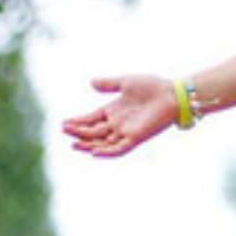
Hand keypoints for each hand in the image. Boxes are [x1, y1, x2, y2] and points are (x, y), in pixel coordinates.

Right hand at [62, 76, 179, 157]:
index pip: (91, 119)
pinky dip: (107, 152)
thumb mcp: (126, 82)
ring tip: (74, 144)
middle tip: (65, 131)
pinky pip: (119, 149)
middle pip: (94, 132)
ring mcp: (126, 131)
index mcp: (114, 110)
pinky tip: (94, 152)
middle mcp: (118, 123)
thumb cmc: (152, 86)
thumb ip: (109, 84)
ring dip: (88, 144)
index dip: (78, 122)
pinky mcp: (136, 138)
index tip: (63, 123)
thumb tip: (91, 82)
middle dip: (79, 132)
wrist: (172, 93)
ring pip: (103, 143)